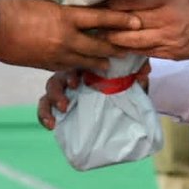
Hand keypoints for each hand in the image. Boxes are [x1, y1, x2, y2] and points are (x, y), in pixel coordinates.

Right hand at [0, 0, 140, 71]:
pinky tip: (82, 67)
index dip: (120, 21)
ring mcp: (56, 54)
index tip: (137, 22)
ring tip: (110, 64)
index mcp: (66, 17)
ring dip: (100, 62)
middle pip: (98, 46)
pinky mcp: (45, 64)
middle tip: (129, 49)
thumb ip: (59, 4)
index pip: (101, 18)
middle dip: (115, 48)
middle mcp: (66, 38)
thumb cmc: (13, 6)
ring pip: (85, 61)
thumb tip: (70, 0)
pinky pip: (68, 67)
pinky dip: (78, 66)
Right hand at [36, 60, 150, 129]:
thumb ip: (137, 74)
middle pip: (59, 76)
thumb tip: (145, 69)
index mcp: (87, 66)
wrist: (121, 103)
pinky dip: (43, 114)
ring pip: (50, 89)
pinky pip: (44, 108)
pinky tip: (50, 125)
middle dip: (59, 88)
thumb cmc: (122, 84)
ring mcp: (63, 90)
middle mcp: (73, 75)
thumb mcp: (131, 79)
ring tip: (61, 111)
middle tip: (67, 100)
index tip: (78, 80)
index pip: (77, 63)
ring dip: (52, 99)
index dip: (74, 70)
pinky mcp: (57, 106)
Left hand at [104, 0, 188, 59]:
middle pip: (126, 22)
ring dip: (111, 39)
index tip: (97, 0)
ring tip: (97, 35)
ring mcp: (167, 39)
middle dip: (105, 21)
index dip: (110, 2)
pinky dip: (128, 49)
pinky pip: (143, 52)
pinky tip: (117, 46)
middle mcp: (165, 19)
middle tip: (88, 19)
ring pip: (130, 42)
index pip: (130, 0)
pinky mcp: (170, 54)